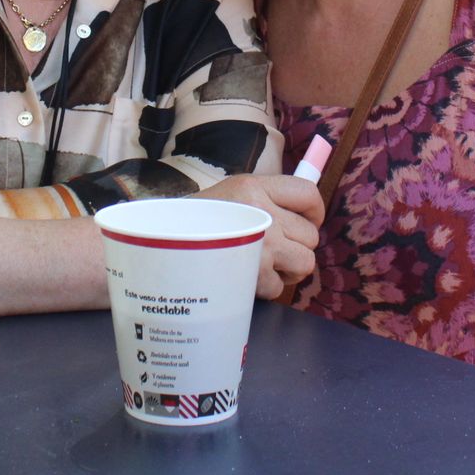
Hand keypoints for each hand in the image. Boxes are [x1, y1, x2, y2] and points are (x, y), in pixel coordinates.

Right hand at [195, 174, 323, 299]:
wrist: (160, 243)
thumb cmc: (197, 221)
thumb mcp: (232, 194)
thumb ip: (267, 200)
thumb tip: (306, 217)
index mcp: (255, 186)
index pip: (308, 193)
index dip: (315, 212)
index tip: (306, 222)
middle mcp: (262, 212)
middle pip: (310, 236)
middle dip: (297, 247)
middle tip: (274, 250)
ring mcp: (260, 243)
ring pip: (305, 262)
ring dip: (288, 270)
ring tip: (263, 266)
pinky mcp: (253, 272)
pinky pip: (280, 287)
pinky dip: (266, 288)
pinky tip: (246, 278)